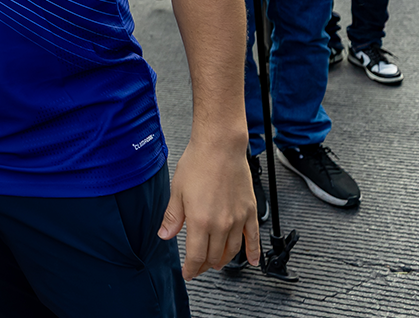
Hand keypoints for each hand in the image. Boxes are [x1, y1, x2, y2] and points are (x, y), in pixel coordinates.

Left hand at [160, 139, 259, 278]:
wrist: (220, 147)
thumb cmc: (197, 163)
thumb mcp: (177, 190)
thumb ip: (172, 217)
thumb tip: (164, 235)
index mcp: (200, 221)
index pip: (195, 255)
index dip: (191, 268)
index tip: (188, 273)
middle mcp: (221, 224)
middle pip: (214, 256)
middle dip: (204, 265)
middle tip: (198, 267)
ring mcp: (238, 219)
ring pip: (232, 250)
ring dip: (223, 260)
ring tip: (216, 263)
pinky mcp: (250, 212)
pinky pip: (253, 238)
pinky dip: (254, 252)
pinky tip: (253, 261)